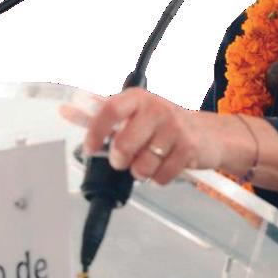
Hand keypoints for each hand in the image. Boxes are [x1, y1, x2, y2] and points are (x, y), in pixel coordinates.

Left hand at [60, 87, 227, 185]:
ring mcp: (175, 128)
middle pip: (124, 144)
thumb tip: (67, 110)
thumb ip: (101, 115)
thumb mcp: (134, 114)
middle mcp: (157, 109)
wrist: (210, 134)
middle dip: (120, 159)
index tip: (90, 146)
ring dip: (142, 171)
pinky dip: (160, 178)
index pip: (110, 109)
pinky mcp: (189, 148)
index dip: (95, 131)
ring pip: (142, 165)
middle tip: (124, 159)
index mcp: (138, 98)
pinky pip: (161, 176)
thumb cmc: (165, 125)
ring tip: (150, 161)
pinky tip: (165, 165)